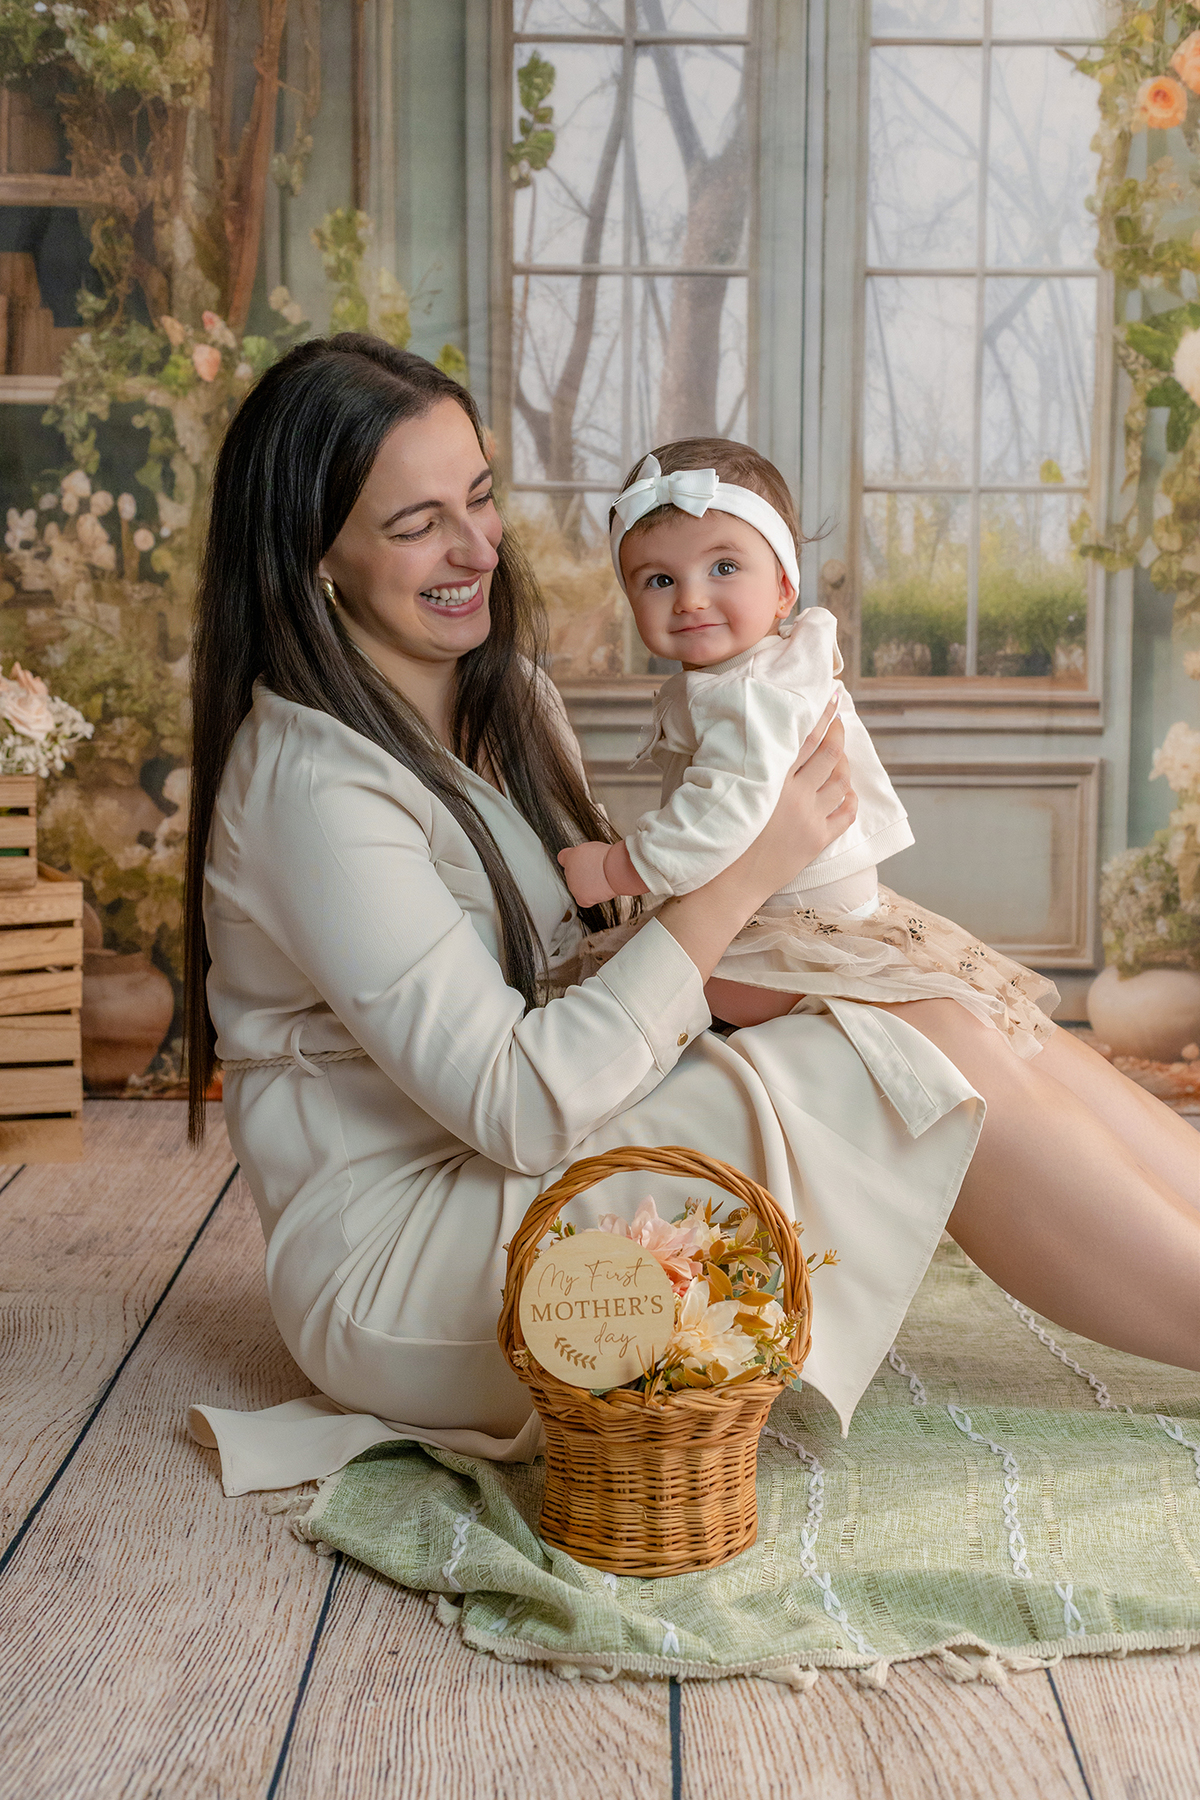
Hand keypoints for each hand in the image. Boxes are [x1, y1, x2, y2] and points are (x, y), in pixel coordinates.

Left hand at [558, 841, 617, 905]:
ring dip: (588, 886)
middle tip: (597, 871)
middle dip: (584, 874)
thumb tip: (585, 858)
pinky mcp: (581, 897)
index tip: (579, 861)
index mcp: (570, 856)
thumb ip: (584, 854)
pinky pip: (584, 900)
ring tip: (602, 879)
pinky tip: (599, 891)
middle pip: (573, 875)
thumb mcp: (593, 847)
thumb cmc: (608, 857)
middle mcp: (568, 871)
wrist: (614, 869)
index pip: (563, 858)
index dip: (572, 860)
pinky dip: (591, 898)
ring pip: (580, 888)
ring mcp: (573, 885)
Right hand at [653, 711, 856, 983]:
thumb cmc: (715, 836)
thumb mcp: (722, 790)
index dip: (822, 714)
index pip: (805, 736)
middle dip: (838, 730)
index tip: (831, 696)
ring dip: (844, 764)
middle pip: (830, 753)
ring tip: (840, 755)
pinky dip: (850, 797)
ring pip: (842, 781)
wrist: (725, 886)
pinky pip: (846, 813)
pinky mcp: (818, 840)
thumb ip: (738, 764)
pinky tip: (846, 791)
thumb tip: (747, 742)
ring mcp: (810, 818)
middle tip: (839, 717)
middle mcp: (796, 795)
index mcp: (770, 778)